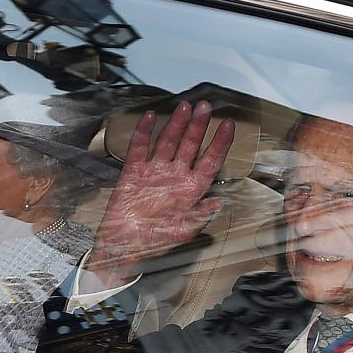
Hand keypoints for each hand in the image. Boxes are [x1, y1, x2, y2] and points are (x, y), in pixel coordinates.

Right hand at [87, 100, 234, 286]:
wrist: (124, 245)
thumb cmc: (155, 242)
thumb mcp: (184, 232)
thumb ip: (201, 215)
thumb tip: (219, 202)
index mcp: (191, 190)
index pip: (210, 162)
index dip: (220, 144)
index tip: (228, 125)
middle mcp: (175, 177)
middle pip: (190, 146)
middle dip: (198, 126)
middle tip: (206, 107)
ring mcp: (155, 172)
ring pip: (168, 142)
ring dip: (176, 124)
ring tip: (184, 106)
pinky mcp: (134, 172)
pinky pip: (140, 148)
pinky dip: (144, 132)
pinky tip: (150, 117)